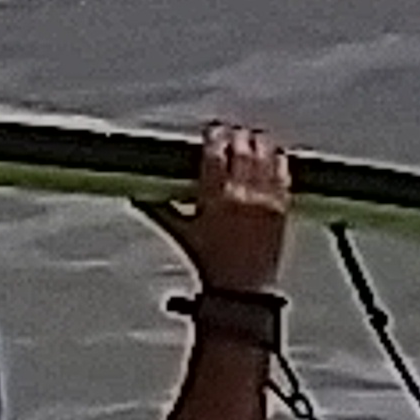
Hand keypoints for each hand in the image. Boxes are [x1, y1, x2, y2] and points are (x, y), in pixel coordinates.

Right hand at [144, 122, 294, 298]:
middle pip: (242, 147)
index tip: (212, 130)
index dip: (214, 135)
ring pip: (265, 153)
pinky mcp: (281, 205)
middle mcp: (241, 194)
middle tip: (230, 133)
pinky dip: (277, 158)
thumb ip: (160, 209)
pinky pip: (283, 170)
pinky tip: (272, 154)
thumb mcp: (181, 233)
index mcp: (214, 198)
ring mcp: (264, 198)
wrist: (242, 288)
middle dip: (236, 135)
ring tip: (251, 139)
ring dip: (258, 141)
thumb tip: (137, 195)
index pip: (215, 152)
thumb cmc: (209, 263)